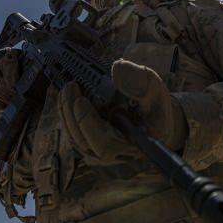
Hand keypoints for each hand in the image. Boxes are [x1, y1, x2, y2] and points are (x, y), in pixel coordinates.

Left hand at [58, 59, 187, 165]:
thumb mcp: (155, 92)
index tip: (80, 100)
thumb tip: (119, 67)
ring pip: (74, 137)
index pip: (102, 142)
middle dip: (71, 112)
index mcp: (131, 146)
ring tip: (68, 89)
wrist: (155, 124)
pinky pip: (73, 134)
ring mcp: (99, 153)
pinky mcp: (91, 146)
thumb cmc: (155, 110)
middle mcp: (112, 155)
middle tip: (70, 86)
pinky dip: (67, 116)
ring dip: (66, 112)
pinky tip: (67, 98)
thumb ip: (141, 81)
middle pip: (82, 140)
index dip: (87, 123)